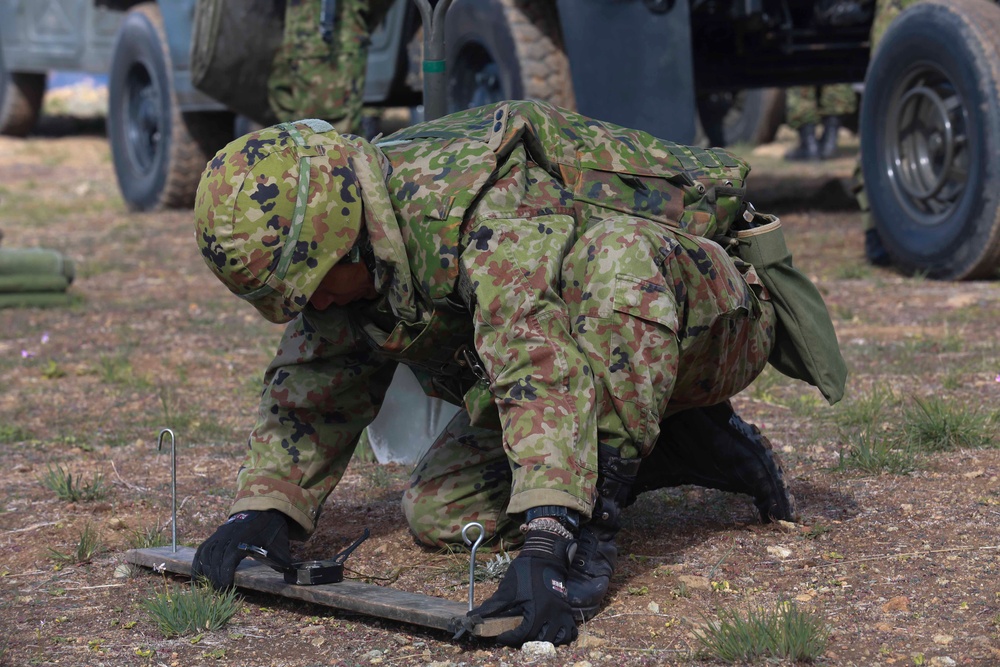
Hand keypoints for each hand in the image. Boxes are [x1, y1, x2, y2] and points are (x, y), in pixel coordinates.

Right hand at [192, 510, 290, 589]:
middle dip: (214, 576)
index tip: (225, 586)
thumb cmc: (273, 531)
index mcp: (244, 537)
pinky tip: (198, 576)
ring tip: (209, 587)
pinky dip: (198, 562)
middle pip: (215, 557)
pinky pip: (203, 549)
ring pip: (207, 553)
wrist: (265, 509)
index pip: (229, 556)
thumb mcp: (280, 545)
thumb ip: (283, 561)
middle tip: (218, 592)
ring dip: (205, 571)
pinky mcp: (216, 535)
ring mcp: (220, 533)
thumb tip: (291, 576)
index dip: (224, 572)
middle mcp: (229, 534)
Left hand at [468, 529, 577, 646]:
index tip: (500, 637)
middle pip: (540, 639)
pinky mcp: (567, 610)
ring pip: (557, 639)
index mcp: (536, 611)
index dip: (510, 639)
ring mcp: (562, 613)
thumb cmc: (525, 572)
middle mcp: (552, 615)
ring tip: (532, 636)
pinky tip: (550, 633)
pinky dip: (562, 636)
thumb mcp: (507, 590)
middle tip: (515, 636)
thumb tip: (473, 616)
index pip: (523, 634)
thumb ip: (492, 606)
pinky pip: (570, 631)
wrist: (544, 556)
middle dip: (526, 641)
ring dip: (545, 641)